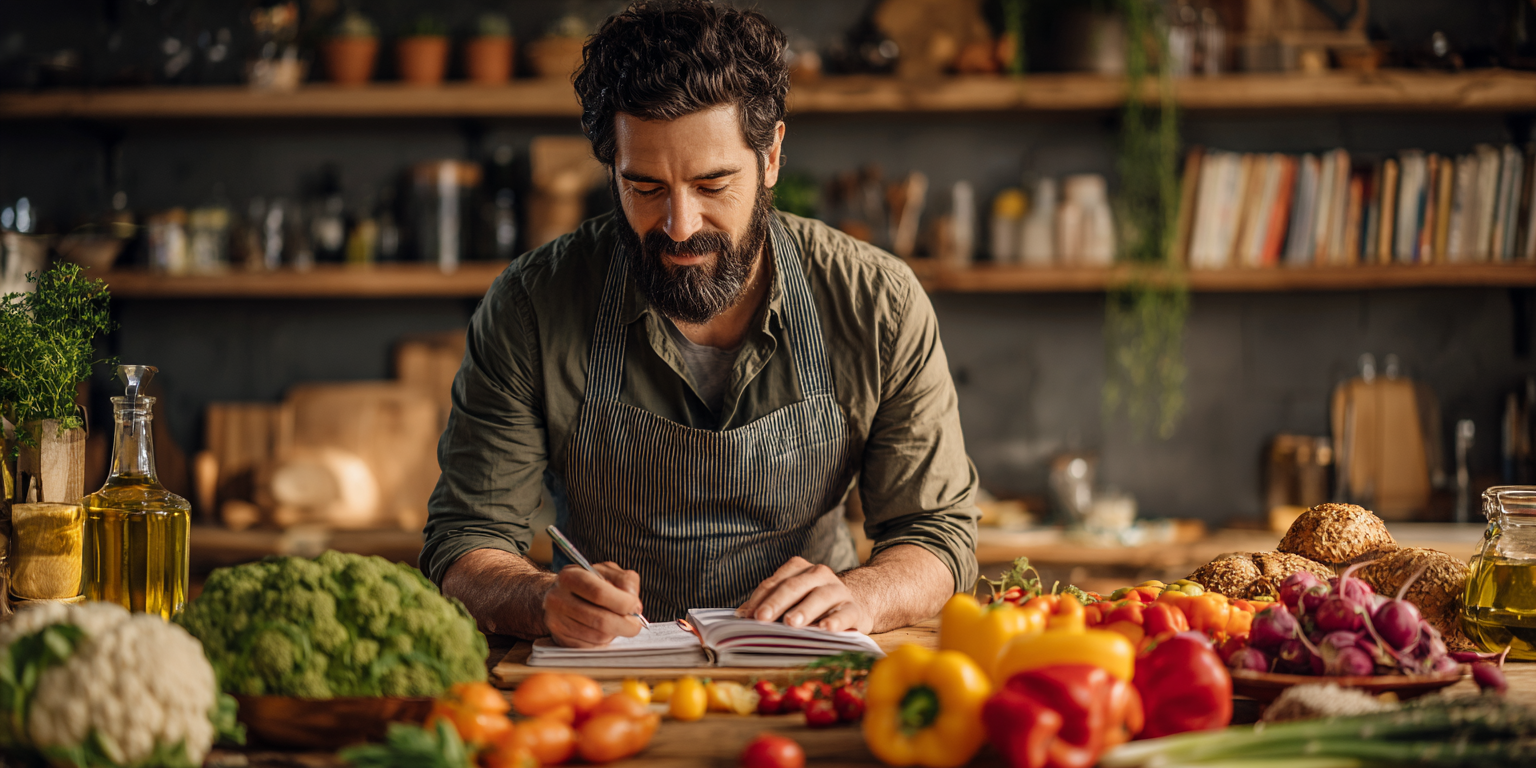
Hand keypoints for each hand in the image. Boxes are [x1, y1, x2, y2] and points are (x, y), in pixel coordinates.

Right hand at [542, 562, 644, 647]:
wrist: (558, 595)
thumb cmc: (588, 582)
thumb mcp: (607, 571)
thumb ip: (625, 580)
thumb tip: (633, 603)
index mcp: (571, 577)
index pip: (599, 593)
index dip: (623, 603)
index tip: (635, 606)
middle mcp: (558, 599)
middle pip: (600, 620)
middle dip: (625, 625)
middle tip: (635, 624)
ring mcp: (556, 621)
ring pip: (597, 636)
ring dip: (614, 633)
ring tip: (618, 624)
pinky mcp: (560, 639)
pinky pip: (590, 647)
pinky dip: (603, 641)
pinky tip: (604, 631)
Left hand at [734, 557, 871, 632]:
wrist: (855, 603)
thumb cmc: (814, 603)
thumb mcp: (792, 599)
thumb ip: (768, 603)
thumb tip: (741, 615)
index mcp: (800, 569)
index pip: (776, 582)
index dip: (760, 598)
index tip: (748, 616)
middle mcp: (819, 574)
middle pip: (795, 586)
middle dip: (776, 602)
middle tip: (762, 618)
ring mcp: (838, 590)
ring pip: (820, 597)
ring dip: (804, 610)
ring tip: (791, 623)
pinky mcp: (854, 608)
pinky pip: (845, 613)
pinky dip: (836, 621)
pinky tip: (826, 628)